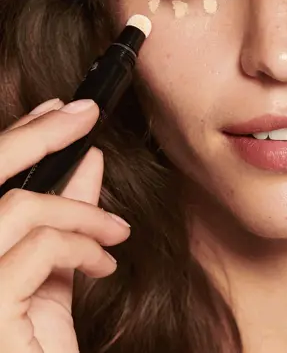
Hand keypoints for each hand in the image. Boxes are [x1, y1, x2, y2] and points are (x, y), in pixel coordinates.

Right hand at [0, 98, 130, 351]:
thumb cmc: (36, 341)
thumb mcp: (50, 269)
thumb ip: (61, 216)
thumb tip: (86, 161)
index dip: (17, 136)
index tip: (54, 110)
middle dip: (37, 136)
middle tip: (85, 115)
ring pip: (20, 207)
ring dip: (80, 210)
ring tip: (115, 231)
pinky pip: (42, 246)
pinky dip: (82, 245)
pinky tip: (104, 264)